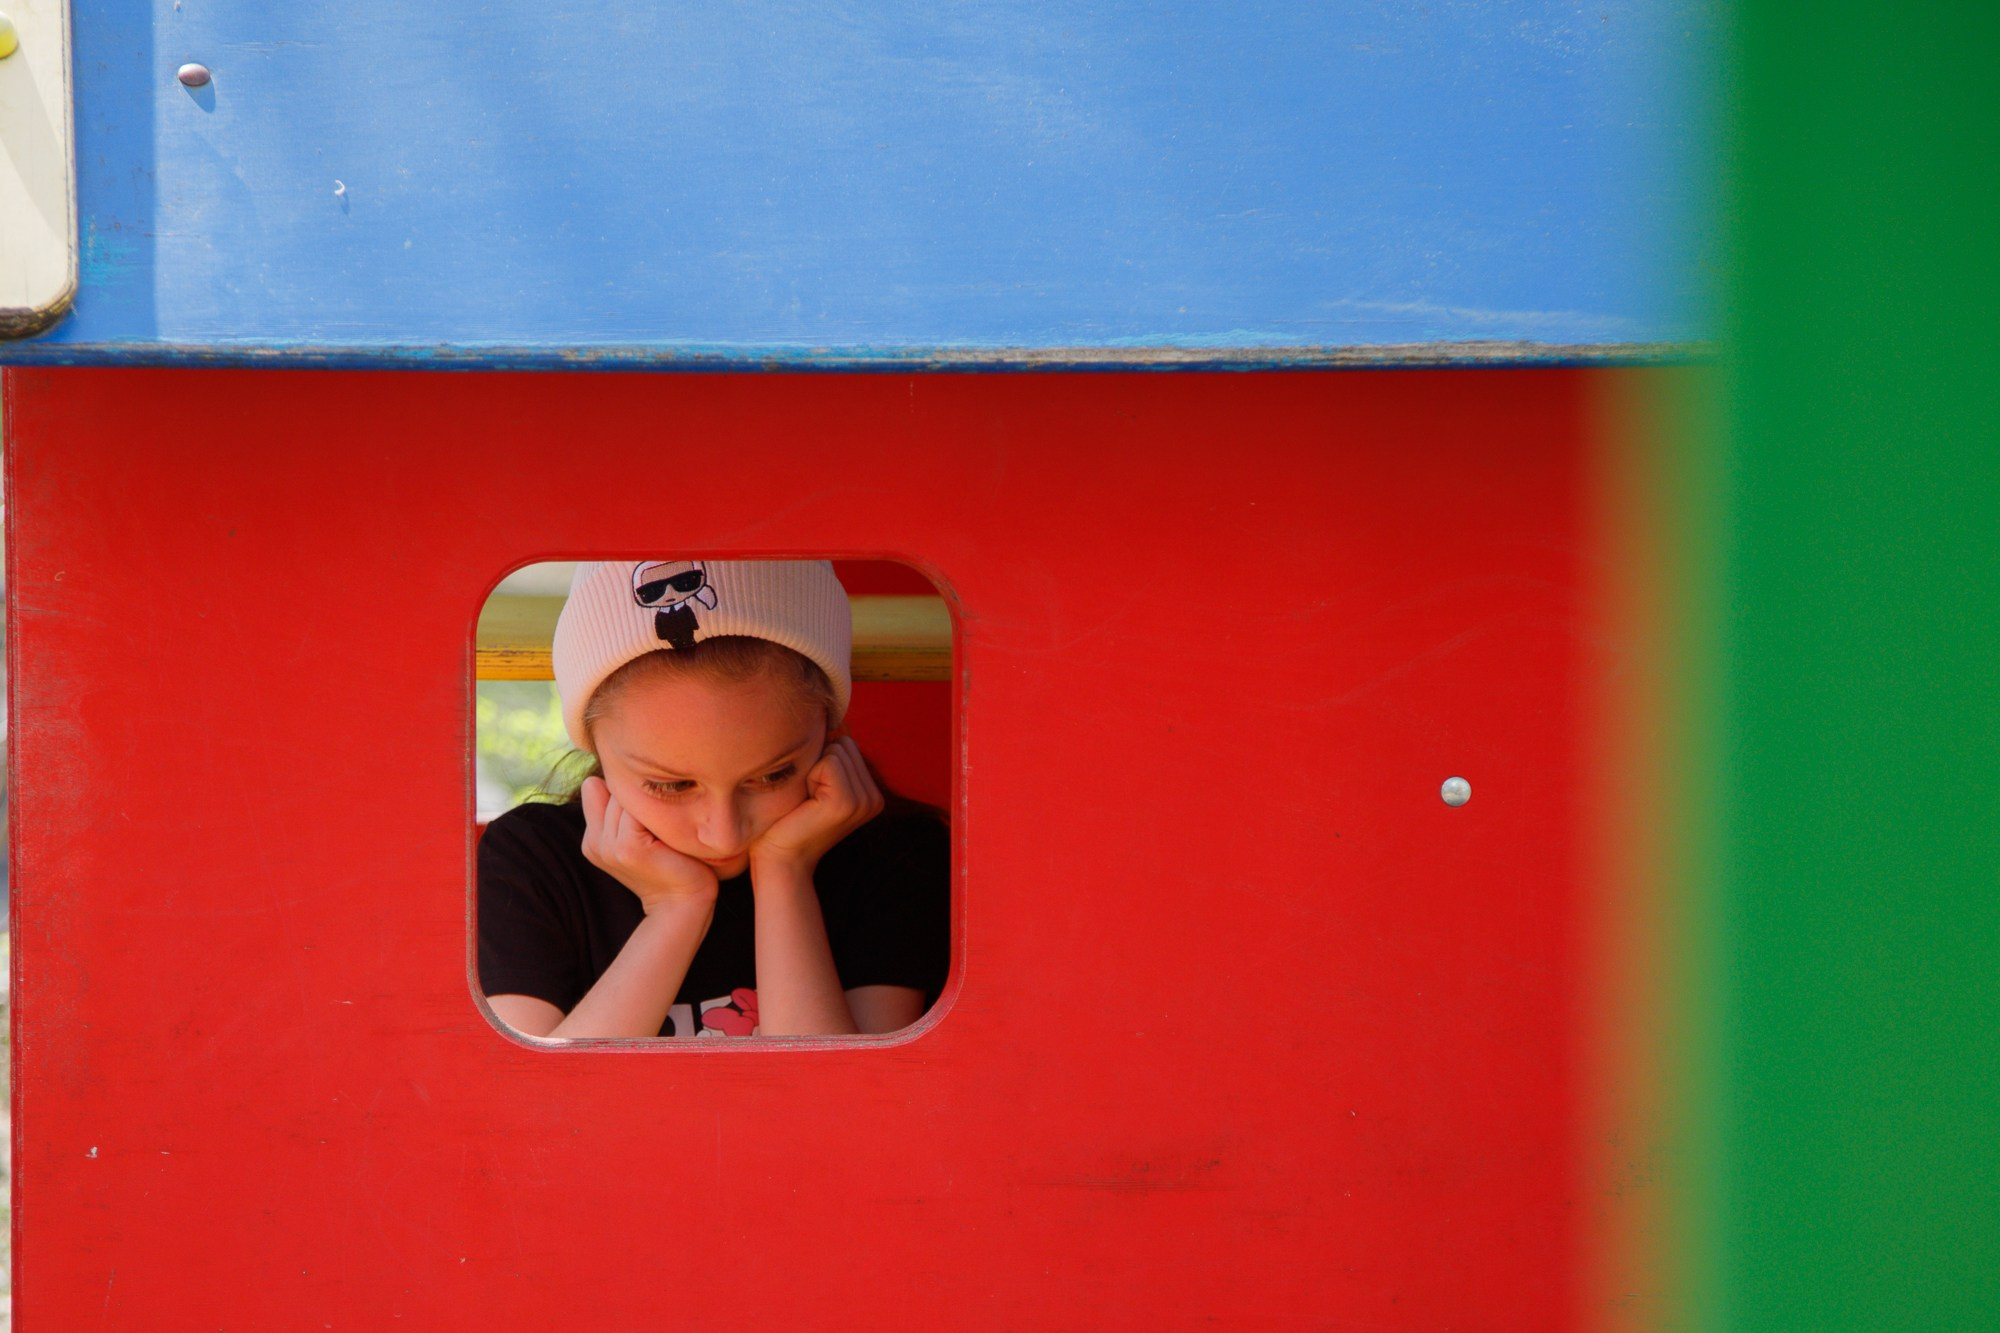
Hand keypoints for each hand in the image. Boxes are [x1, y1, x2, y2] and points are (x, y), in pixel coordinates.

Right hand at [579, 776, 719, 913]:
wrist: (683, 902)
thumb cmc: (669, 863)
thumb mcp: (636, 834)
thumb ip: (614, 809)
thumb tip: (592, 780)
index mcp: (592, 840)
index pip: (598, 788)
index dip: (629, 792)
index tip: (652, 813)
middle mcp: (594, 843)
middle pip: (613, 790)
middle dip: (640, 796)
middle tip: (664, 821)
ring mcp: (609, 847)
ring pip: (624, 798)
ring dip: (651, 803)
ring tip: (668, 826)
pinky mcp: (627, 849)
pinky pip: (637, 810)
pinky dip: (658, 813)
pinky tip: (672, 832)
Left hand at [748, 735, 884, 878]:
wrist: (778, 860)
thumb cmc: (787, 819)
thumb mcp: (813, 782)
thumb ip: (828, 754)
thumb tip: (830, 718)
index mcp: (871, 792)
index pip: (847, 742)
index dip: (820, 759)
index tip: (811, 794)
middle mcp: (874, 797)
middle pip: (844, 742)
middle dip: (818, 761)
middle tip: (807, 798)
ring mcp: (865, 800)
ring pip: (837, 749)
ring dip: (812, 769)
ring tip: (806, 800)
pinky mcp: (848, 802)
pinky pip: (830, 761)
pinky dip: (810, 775)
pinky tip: (806, 803)